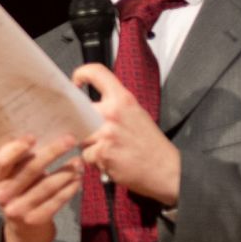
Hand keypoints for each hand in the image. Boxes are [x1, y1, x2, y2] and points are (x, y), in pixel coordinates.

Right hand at [0, 134, 80, 241]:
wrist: (24, 235)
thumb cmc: (23, 197)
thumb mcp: (16, 181)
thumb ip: (23, 163)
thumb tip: (47, 134)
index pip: (1, 161)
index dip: (16, 148)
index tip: (33, 136)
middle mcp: (4, 195)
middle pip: (30, 170)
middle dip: (53, 152)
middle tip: (71, 140)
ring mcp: (19, 209)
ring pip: (47, 185)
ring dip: (67, 171)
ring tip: (79, 162)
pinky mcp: (36, 220)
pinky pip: (57, 200)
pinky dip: (70, 188)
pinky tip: (78, 180)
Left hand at [71, 63, 180, 206]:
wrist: (165, 168)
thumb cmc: (150, 143)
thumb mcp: (136, 113)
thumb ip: (114, 106)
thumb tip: (91, 105)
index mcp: (123, 99)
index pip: (97, 73)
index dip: (81, 73)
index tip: (75, 81)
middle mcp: (112, 113)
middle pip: (79, 110)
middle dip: (82, 123)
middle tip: (93, 131)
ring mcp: (106, 133)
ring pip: (79, 135)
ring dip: (88, 144)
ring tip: (106, 149)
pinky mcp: (102, 153)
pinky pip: (85, 155)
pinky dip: (94, 160)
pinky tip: (109, 161)